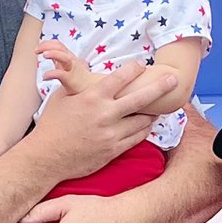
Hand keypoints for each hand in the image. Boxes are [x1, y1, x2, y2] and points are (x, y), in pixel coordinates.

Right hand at [30, 62, 174, 182]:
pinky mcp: (113, 150)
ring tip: (161, 105)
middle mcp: (105, 115)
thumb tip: (82, 65)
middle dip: (160, 87)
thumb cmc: (52, 125)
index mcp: (92, 98)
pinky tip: (147, 124)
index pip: (120, 78)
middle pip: (141, 98)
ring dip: (152, 112)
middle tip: (174, 80)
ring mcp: (111, 134)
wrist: (47, 157)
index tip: (141, 65)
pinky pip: (137, 138)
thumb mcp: (62, 97)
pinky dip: (144, 129)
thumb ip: (77, 83)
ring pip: (142, 120)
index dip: (134, 69)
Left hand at [38, 39, 92, 94]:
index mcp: (67, 56)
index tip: (36, 48)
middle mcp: (70, 60)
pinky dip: (52, 74)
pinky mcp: (71, 80)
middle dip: (47, 46)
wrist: (90, 88)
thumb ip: (56, 56)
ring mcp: (71, 69)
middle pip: (60, 47)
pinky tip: (45, 76)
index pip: (57, 44)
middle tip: (36, 51)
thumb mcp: (66, 63)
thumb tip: (44, 50)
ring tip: (44, 55)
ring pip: (64, 57)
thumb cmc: (76, 76)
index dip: (46, 43)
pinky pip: (62, 75)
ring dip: (54, 54)